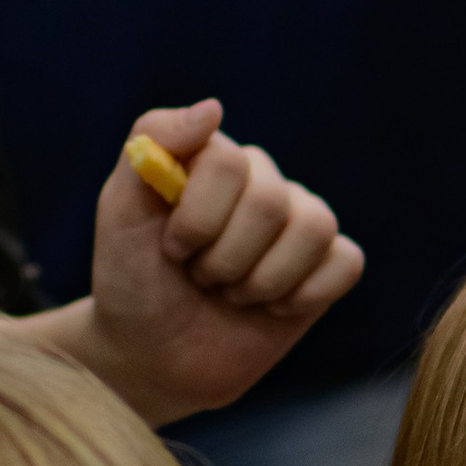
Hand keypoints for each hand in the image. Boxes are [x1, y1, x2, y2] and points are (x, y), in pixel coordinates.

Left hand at [75, 99, 364, 425]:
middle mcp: (263, 182)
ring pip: (315, 227)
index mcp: (216, 159)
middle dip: (225, 259)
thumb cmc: (132, 280)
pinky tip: (272, 308)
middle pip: (271, 202)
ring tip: (233, 294)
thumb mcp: (120, 210)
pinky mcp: (326, 268)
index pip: (229, 165)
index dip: (198, 220)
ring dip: (263, 281)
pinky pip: (346, 262)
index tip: (172, 249)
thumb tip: (213, 107)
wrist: (152, 357)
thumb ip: (153, 142)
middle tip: (201, 278)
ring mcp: (298, 224)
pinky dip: (305, 295)